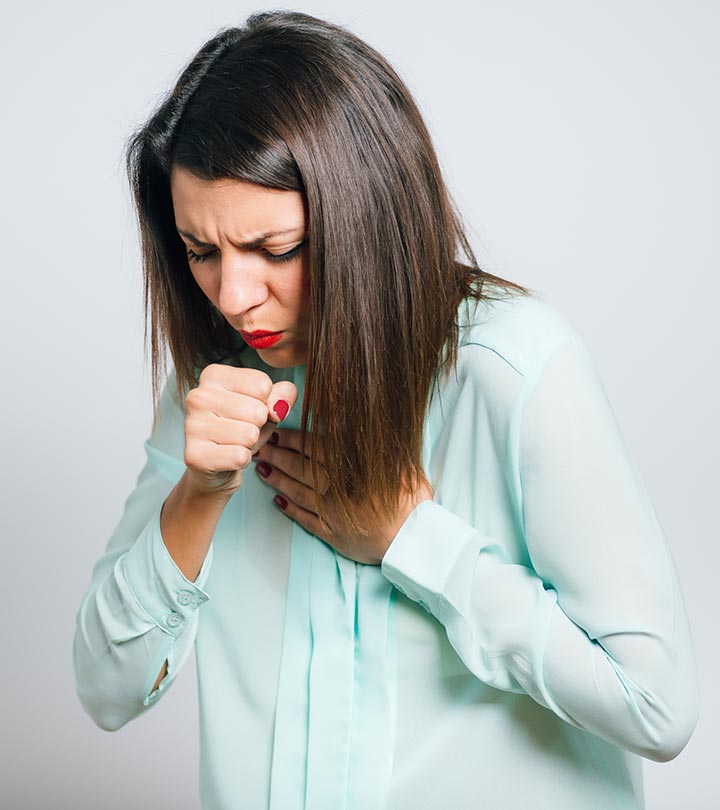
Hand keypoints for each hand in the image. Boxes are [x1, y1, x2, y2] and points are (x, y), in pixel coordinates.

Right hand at [183, 363, 297, 498]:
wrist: (218, 466)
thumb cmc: (243, 427)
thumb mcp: (268, 405)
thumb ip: (283, 394)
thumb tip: (278, 407)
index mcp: (213, 375)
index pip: (262, 384)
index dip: (266, 403)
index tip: (249, 409)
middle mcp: (197, 396)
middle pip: (257, 411)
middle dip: (258, 425)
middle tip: (242, 429)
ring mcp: (192, 425)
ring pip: (250, 435)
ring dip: (250, 444)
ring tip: (235, 442)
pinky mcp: (194, 455)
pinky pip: (240, 456)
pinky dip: (242, 460)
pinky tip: (228, 457)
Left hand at [252, 428, 433, 564]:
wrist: (411, 542)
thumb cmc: (411, 502)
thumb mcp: (403, 465)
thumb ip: (382, 446)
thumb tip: (370, 423)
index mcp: (349, 468)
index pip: (313, 448)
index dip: (292, 439)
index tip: (277, 431)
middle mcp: (334, 488)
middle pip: (299, 467)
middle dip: (277, 455)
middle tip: (260, 446)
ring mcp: (330, 512)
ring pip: (297, 490)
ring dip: (278, 479)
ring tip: (262, 469)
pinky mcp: (331, 533)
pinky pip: (305, 519)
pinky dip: (290, 509)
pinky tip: (277, 501)